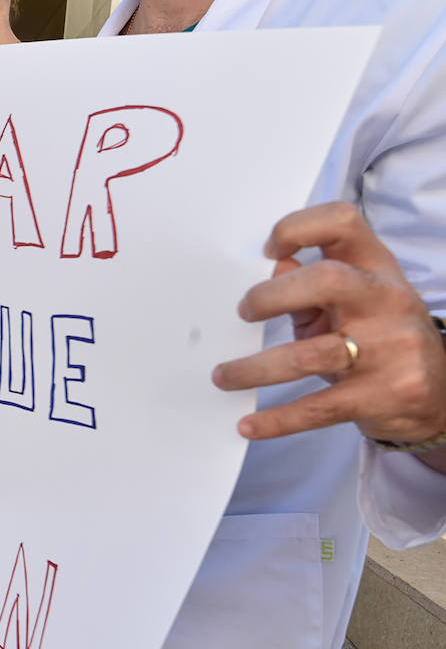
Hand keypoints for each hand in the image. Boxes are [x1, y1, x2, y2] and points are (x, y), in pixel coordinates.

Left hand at [212, 202, 445, 444]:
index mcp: (377, 268)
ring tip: (223, 376)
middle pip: (327, 281)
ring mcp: (390, 349)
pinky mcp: (383, 396)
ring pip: (311, 355)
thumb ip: (311, 286)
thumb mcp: (356, 302)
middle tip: (243, 313)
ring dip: (255, 369)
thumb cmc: (381, 338)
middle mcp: (387, 301)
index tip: (267, 250)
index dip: (299, 227)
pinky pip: (318, 408)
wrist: (440, 395)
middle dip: (273, 296)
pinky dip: (276, 420)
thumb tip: (274, 267)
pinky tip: (248, 425)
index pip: (343, 223)